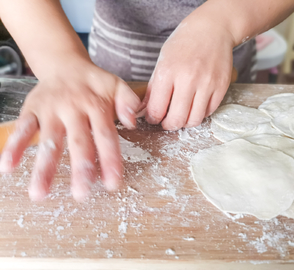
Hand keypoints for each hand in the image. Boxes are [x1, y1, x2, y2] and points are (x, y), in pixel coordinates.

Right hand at [0, 57, 140, 201]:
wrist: (64, 63)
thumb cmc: (94, 83)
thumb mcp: (116, 85)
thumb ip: (128, 101)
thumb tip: (132, 123)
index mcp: (97, 104)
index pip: (105, 135)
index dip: (110, 159)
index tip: (112, 184)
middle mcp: (73, 108)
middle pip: (78, 141)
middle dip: (79, 169)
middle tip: (80, 195)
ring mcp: (50, 109)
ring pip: (48, 140)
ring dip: (43, 167)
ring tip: (39, 193)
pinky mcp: (31, 109)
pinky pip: (22, 129)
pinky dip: (14, 146)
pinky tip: (8, 168)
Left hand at [145, 15, 234, 129]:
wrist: (213, 29)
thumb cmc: (184, 43)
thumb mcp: (163, 60)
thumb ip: (154, 88)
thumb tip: (145, 110)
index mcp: (168, 72)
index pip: (157, 110)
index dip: (153, 119)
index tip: (154, 118)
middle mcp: (188, 79)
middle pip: (176, 120)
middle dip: (169, 125)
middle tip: (167, 122)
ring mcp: (207, 84)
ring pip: (194, 120)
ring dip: (186, 122)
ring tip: (182, 114)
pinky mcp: (221, 87)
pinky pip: (209, 112)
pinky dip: (200, 113)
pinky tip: (195, 105)